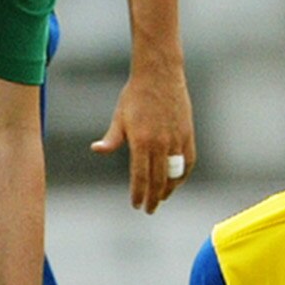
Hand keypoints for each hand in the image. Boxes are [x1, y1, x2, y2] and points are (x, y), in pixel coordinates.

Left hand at [92, 59, 195, 212]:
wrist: (160, 75)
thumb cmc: (136, 95)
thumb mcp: (119, 117)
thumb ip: (112, 139)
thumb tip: (96, 150)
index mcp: (141, 141)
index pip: (140, 176)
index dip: (138, 194)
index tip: (136, 205)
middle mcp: (161, 143)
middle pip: (158, 180)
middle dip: (153, 198)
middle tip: (149, 209)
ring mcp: (177, 139)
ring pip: (175, 174)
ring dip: (168, 189)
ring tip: (161, 198)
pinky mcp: (188, 134)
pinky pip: (188, 161)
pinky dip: (183, 175)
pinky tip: (177, 182)